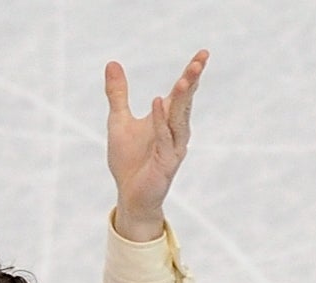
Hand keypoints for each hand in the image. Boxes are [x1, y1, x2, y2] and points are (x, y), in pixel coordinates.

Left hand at [106, 51, 207, 241]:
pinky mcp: (166, 163)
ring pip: (180, 119)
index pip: (182, 92)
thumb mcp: (119, 120)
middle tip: (200, 60)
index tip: (203, 54)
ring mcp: (173, 147)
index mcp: (167, 119)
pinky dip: (161, 121)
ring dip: (182, 100)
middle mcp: (175, 131)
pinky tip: (157, 103)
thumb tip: (112, 63)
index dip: (192, 73)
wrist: (129, 196)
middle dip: (192, 80)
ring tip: (184, 79)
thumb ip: (118, 93)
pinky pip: (164, 139)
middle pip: (185, 101)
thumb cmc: (128, 161)